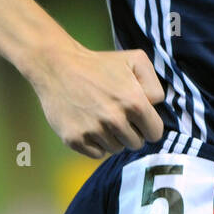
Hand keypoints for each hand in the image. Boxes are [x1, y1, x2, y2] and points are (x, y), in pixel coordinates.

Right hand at [27, 44, 166, 159]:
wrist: (58, 66)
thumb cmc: (100, 63)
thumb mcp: (136, 60)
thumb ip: (154, 85)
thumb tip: (154, 107)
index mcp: (134, 102)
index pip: (155, 133)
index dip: (149, 125)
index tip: (139, 118)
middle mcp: (114, 119)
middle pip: (136, 144)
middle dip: (131, 131)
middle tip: (118, 114)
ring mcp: (93, 131)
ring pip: (116, 149)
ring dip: (113, 137)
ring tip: (102, 116)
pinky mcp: (74, 139)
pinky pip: (97, 153)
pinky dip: (96, 143)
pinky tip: (90, 123)